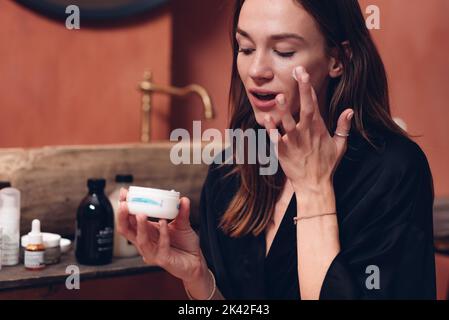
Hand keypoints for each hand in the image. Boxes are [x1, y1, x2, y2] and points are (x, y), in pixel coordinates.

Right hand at [117, 188, 207, 283]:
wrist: (196, 261)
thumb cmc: (185, 245)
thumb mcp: (182, 224)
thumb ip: (181, 212)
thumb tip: (183, 199)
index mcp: (147, 232)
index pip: (129, 220)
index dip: (125, 208)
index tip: (124, 193)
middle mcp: (146, 242)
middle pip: (127, 230)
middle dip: (123, 216)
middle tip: (124, 204)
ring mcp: (152, 252)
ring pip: (141, 240)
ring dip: (140, 226)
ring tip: (140, 214)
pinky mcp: (163, 259)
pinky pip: (161, 245)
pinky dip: (162, 233)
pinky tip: (163, 222)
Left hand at [263, 66, 353, 193]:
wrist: (314, 186)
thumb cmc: (326, 165)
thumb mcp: (339, 146)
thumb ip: (343, 127)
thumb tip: (349, 110)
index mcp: (318, 129)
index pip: (314, 105)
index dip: (308, 88)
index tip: (303, 73)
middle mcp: (306, 133)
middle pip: (305, 108)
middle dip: (302, 90)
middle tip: (297, 73)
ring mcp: (294, 143)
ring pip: (288, 123)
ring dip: (284, 110)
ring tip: (279, 96)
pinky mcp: (282, 153)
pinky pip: (275, 140)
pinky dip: (270, 131)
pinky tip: (266, 120)